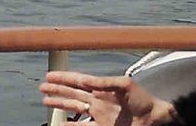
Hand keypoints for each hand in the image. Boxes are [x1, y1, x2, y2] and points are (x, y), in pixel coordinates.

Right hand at [40, 71, 175, 125]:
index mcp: (101, 87)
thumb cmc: (142, 99)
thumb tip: (89, 81)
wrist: (154, 119)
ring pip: (74, 109)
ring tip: (46, 102)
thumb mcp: (125, 85)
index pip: (78, 81)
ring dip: (60, 105)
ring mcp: (98, 114)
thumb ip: (106, 82)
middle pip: (72, 94)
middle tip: (42, 88)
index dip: (63, 78)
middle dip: (57, 90)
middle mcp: (97, 100)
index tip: (50, 75)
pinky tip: (60, 124)